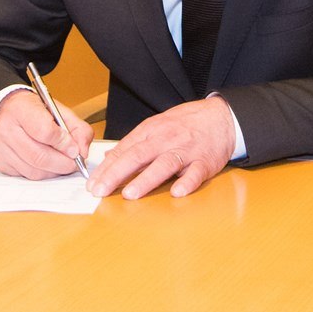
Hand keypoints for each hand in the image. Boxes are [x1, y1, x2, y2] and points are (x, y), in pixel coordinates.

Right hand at [0, 89, 92, 179]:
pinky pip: (27, 176)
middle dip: (63, 163)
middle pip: (39, 156)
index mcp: (22, 110)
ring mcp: (1, 148)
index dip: (64, 143)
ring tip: (62, 163)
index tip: (74, 148)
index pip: (45, 132)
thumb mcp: (61, 111)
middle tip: (74, 163)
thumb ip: (78, 129)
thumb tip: (82, 152)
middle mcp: (7, 129)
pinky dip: (42, 174)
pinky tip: (47, 165)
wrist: (12, 110)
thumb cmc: (37, 111)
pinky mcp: (2, 163)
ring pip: (34, 171)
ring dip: (54, 172)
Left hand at [88, 96, 234, 199]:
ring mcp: (187, 151)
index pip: (125, 149)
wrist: (221, 117)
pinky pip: (196, 173)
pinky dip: (187, 182)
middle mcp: (167, 140)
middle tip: (100, 190)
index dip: (107, 167)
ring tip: (129, 194)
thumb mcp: (156, 127)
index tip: (91, 183)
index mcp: (152, 131)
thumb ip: (133, 143)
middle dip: (117, 174)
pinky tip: (177, 192)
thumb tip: (108, 158)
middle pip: (139, 156)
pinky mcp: (205, 162)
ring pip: (165, 164)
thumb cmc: (186, 124)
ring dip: (146, 179)